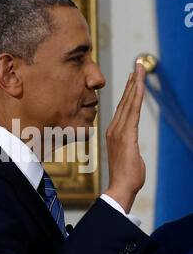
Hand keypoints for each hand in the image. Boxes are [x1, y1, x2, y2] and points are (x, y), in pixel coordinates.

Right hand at [104, 63, 145, 213]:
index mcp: (114, 133)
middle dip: (132, 82)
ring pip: (128, 102)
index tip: (132, 79)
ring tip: (139, 68)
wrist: (120, 187)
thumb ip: (129, 147)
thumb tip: (131, 148)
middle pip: (125, 101)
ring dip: (135, 84)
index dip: (128, 92)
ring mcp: (119, 131)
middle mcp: (114, 129)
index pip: (123, 108)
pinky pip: (132, 111)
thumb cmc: (125, 176)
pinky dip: (135, 96)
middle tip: (137, 66)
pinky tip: (139, 85)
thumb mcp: (127, 157)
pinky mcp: (126, 135)